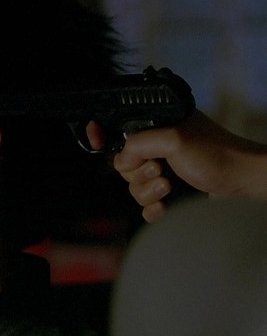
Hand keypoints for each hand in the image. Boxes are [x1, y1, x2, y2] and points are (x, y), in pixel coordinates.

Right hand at [87, 111, 266, 221]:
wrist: (242, 183)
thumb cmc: (217, 155)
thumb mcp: (174, 140)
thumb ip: (140, 143)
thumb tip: (122, 157)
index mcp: (157, 127)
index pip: (119, 130)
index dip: (102, 134)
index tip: (93, 138)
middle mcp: (158, 147)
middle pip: (123, 165)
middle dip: (137, 172)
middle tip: (160, 169)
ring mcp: (164, 171)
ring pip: (133, 187)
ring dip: (148, 191)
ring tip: (169, 186)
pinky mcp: (170, 194)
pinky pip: (145, 205)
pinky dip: (153, 209)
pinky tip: (166, 206)